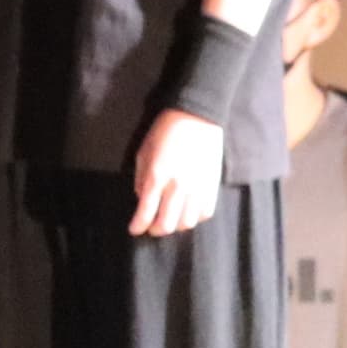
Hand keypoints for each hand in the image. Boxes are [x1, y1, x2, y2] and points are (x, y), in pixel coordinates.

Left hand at [130, 109, 225, 236]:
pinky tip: (186, 212)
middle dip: (155, 230)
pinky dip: (193, 218)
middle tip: (150, 227)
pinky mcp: (212, 187)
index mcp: (157, 176)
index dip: (137, 226)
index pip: (145, 213)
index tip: (134, 229)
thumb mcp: (144, 152)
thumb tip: (143, 199)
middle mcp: (177, 187)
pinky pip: (204, 214)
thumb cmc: (165, 131)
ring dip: (174, 225)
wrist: (197, 117)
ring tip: (169, 219)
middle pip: (166, 225)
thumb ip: (142, 179)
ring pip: (186, 223)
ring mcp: (197, 189)